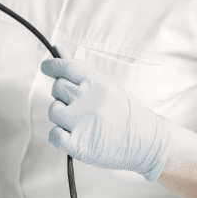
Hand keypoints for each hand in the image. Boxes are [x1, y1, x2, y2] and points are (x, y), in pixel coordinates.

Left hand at [43, 58, 172, 181]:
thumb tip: (59, 52)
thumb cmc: (129, 114)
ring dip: (61, 114)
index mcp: (96, 84)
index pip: (65, 67)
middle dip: (63, 94)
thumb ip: (83, 73)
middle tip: (78, 104)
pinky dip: (59, 135)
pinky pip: (54, 135)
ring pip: (53, 110)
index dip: (52, 66)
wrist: (149, 142)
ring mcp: (81, 124)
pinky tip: (72, 134)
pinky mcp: (78, 146)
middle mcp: (87, 101)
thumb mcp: (110, 87)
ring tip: (80, 120)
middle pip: (57, 88)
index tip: (47, 67)